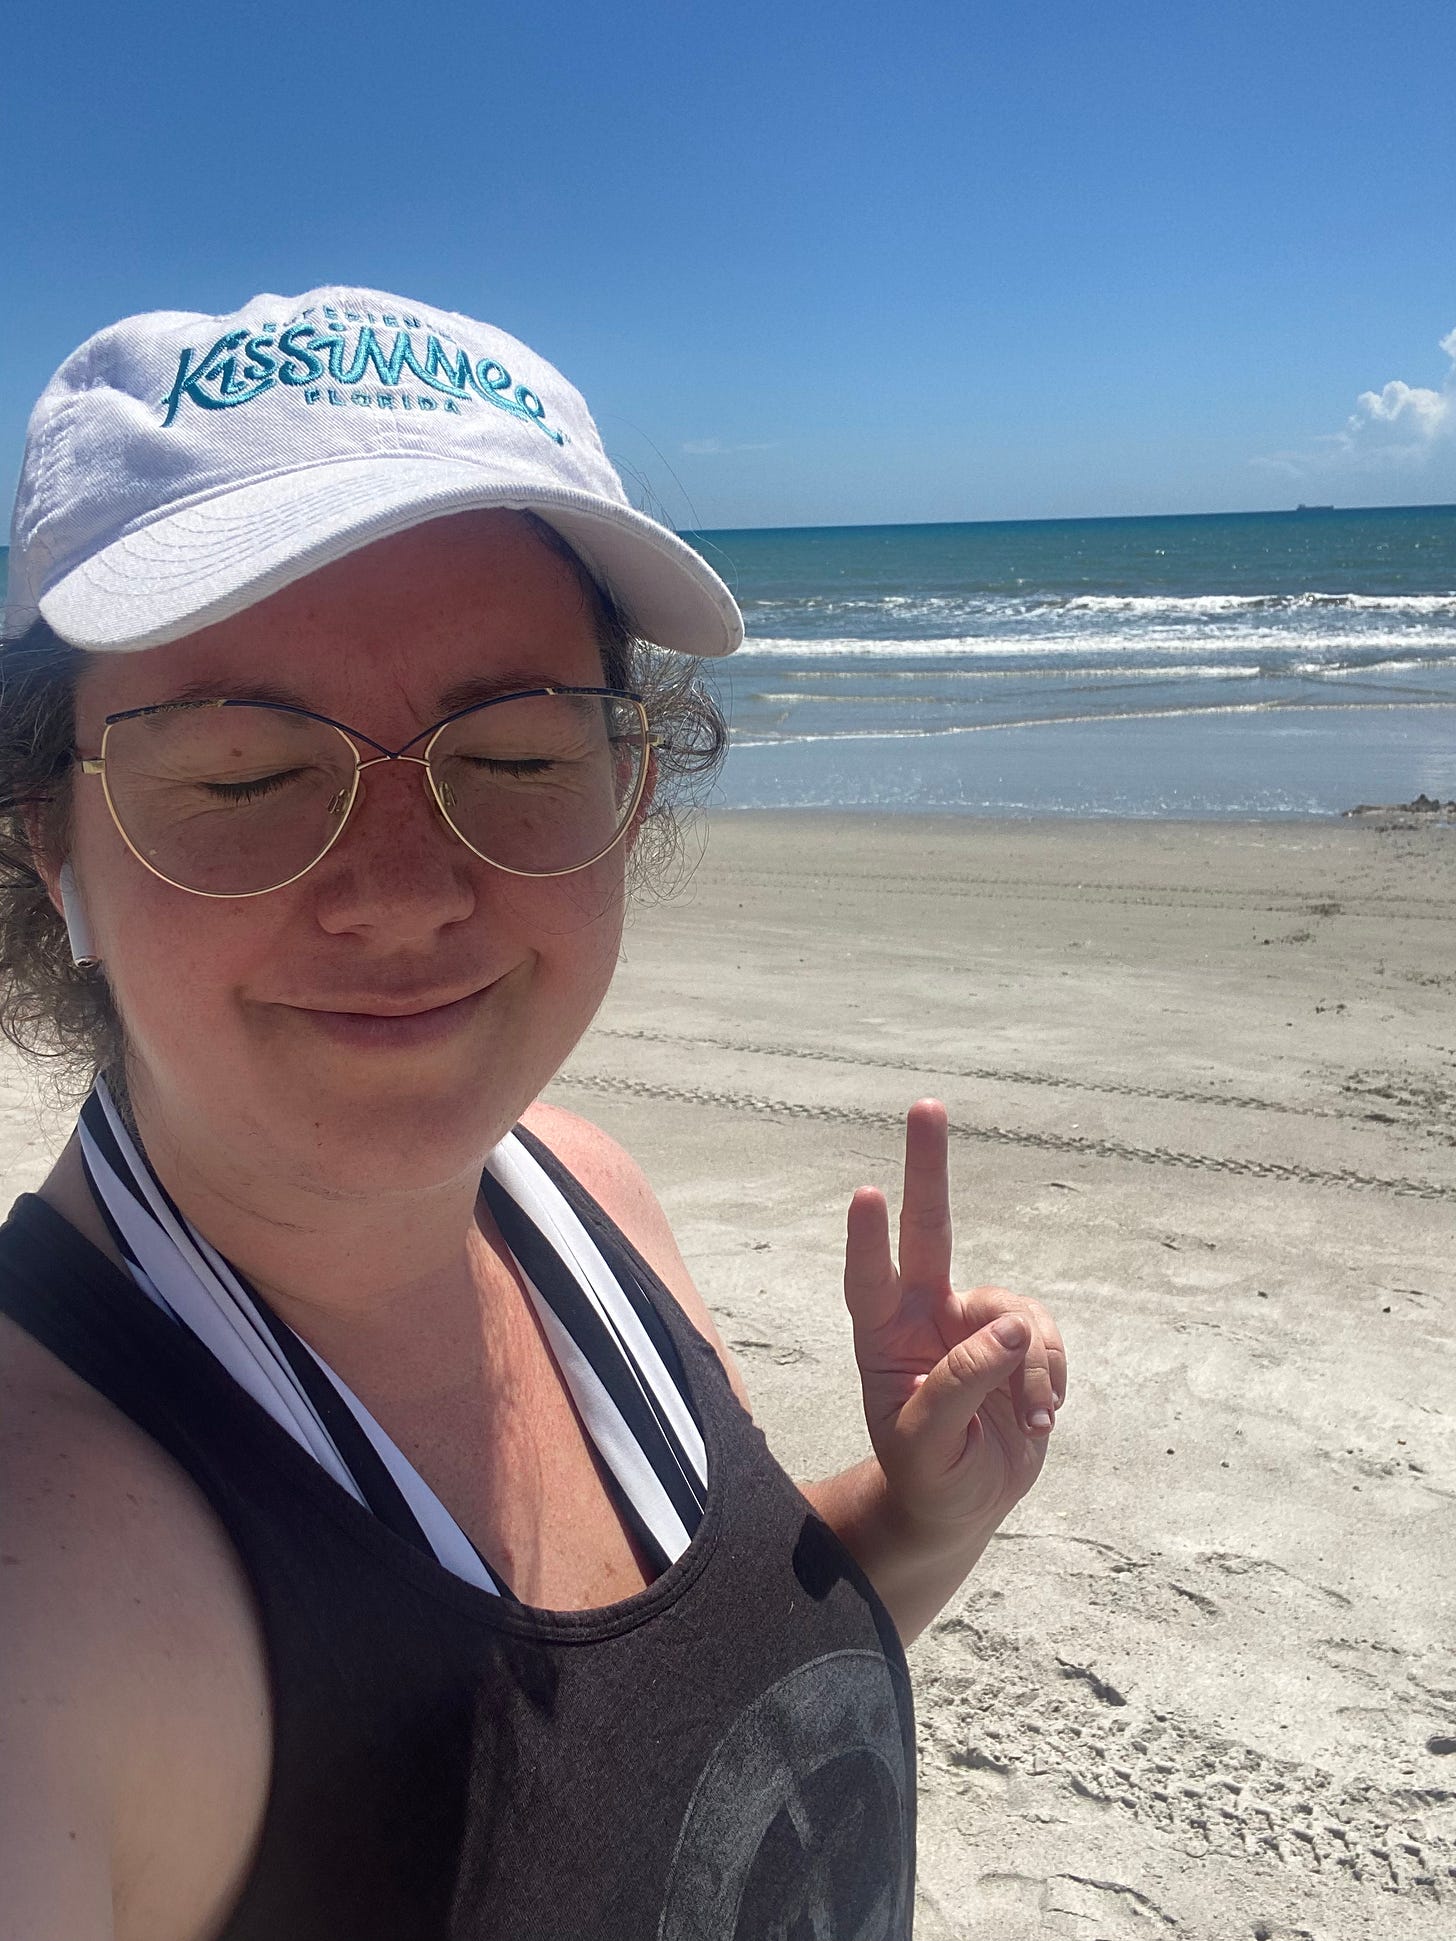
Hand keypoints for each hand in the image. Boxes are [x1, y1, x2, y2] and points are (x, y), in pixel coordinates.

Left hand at [844, 1099, 1066, 1540]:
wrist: (960, 1505)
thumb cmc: (926, 1475)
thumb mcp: (928, 1445)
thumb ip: (959, 1387)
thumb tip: (1011, 1332)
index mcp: (880, 1337)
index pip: (869, 1280)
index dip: (869, 1240)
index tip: (867, 1195)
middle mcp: (923, 1313)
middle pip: (928, 1227)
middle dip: (928, 1166)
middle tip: (927, 1105)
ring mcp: (972, 1322)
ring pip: (1017, 1315)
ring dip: (1034, 1366)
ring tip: (1036, 1416)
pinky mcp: (1018, 1340)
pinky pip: (1046, 1341)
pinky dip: (1053, 1378)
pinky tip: (1044, 1418)